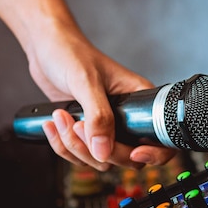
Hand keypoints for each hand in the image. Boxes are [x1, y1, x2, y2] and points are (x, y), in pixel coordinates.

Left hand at [25, 22, 176, 169]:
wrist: (47, 48)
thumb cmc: (71, 53)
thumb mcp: (87, 82)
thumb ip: (98, 117)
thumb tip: (104, 151)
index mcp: (140, 100)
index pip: (160, 138)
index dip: (152, 153)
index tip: (134, 153)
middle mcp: (128, 117)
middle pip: (128, 157)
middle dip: (99, 150)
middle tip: (79, 125)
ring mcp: (107, 127)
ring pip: (101, 159)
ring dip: (75, 146)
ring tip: (60, 118)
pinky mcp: (87, 132)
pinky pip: (80, 155)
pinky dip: (63, 145)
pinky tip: (54, 123)